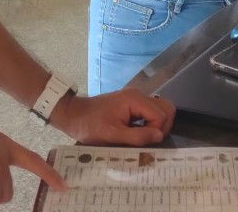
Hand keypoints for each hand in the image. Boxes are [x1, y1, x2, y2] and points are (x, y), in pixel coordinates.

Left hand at [49, 89, 175, 145]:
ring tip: (144, 138)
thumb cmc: (89, 125)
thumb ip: (137, 136)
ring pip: (159, 109)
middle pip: (165, 108)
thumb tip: (159, 136)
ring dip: (157, 125)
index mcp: (134, 99)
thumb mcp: (112, 135)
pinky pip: (149, 112)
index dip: (157, 131)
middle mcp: (138, 95)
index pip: (161, 115)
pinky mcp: (131, 104)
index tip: (144, 142)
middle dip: (162, 126)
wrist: (72, 115)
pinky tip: (138, 134)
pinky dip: (149, 123)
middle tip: (149, 140)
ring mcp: (135, 99)